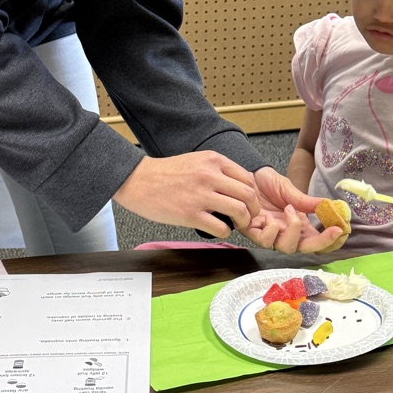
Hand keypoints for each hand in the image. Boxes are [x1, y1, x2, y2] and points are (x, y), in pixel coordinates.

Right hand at [113, 152, 259, 237]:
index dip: (253, 193)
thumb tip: (237, 186)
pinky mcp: (190, 214)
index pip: (247, 178)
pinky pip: (221, 227)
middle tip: (250, 216)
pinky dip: (226, 232)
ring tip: (237, 224)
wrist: (138, 180)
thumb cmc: (165, 172)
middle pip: (248, 195)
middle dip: (254, 209)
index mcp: (213, 160)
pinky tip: (220, 230)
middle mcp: (210, 175)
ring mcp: (201, 195)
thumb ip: (217, 170)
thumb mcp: (196, 160)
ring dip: (244, 222)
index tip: (250, 202)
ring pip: (239, 211)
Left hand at [235, 166, 344, 254]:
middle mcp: (286, 233)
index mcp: (299, 225)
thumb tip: (332, 206)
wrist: (248, 174)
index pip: (318, 241)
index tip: (342, 229)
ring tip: (288, 208)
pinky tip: (268, 216)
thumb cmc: (269, 184)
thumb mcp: (291, 191)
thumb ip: (308, 202)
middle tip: (333, 229)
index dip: (331, 241)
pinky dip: (270, 229)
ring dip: (293, 229)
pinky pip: (265, 241)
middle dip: (322, 242)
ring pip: (286, 248)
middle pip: (306, 249)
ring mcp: (270, 234)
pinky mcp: (253, 232)